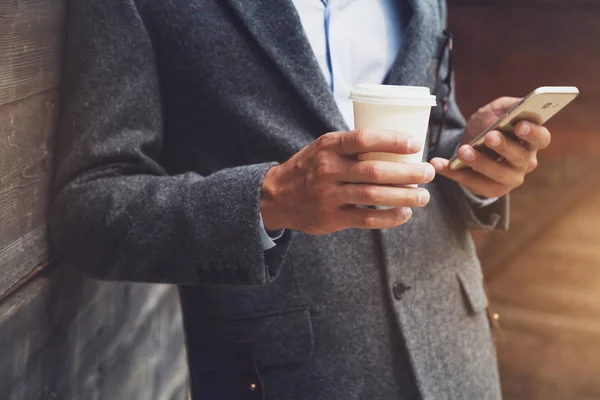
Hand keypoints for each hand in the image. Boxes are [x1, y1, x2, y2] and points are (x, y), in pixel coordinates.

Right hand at [260, 129, 435, 234]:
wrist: (276, 197)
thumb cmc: (309, 167)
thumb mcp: (323, 147)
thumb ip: (351, 146)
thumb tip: (396, 144)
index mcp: (328, 147)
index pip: (364, 139)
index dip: (392, 140)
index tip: (416, 144)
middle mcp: (328, 170)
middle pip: (375, 171)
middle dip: (408, 173)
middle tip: (428, 173)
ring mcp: (330, 196)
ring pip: (374, 196)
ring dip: (404, 197)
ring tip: (423, 196)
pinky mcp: (332, 217)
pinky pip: (367, 219)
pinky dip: (389, 218)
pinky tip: (404, 214)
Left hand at [430, 97, 550, 198]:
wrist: (472, 142)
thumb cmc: (490, 124)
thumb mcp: (497, 109)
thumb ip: (508, 106)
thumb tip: (516, 107)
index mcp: (532, 141)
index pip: (541, 138)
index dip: (533, 133)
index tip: (519, 125)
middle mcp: (525, 162)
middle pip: (520, 158)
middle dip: (504, 147)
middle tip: (488, 137)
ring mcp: (510, 178)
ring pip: (498, 175)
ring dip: (480, 163)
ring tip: (462, 151)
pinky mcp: (491, 190)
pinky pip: (473, 184)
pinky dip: (454, 173)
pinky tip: (439, 163)